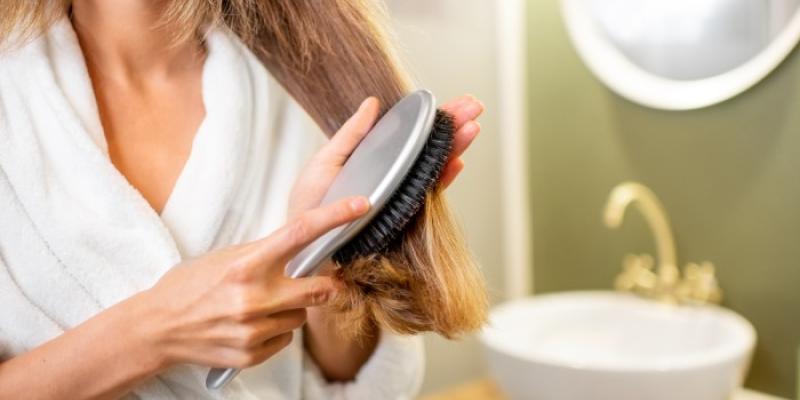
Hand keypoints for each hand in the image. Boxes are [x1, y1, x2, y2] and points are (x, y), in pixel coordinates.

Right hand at [134, 196, 369, 368]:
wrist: (156, 328)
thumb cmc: (190, 286)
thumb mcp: (226, 258)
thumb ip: (266, 255)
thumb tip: (304, 249)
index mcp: (246, 264)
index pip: (300, 233)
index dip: (335, 217)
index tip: (360, 205)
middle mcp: (253, 297)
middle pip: (320, 289)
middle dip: (324, 285)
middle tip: (316, 281)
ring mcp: (253, 329)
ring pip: (303, 317)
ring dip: (292, 309)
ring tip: (262, 305)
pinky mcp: (251, 354)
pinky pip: (286, 340)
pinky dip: (276, 331)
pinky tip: (252, 325)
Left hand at [288, 94, 483, 219]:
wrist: (304, 246)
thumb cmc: (310, 207)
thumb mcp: (326, 162)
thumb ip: (351, 134)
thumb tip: (372, 103)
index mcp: (377, 158)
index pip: (412, 133)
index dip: (433, 116)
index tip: (454, 100)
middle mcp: (393, 176)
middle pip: (430, 146)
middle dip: (453, 125)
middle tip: (473, 106)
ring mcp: (400, 195)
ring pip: (434, 167)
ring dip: (454, 147)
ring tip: (471, 127)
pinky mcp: (400, 216)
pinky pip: (426, 196)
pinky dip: (443, 179)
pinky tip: (455, 162)